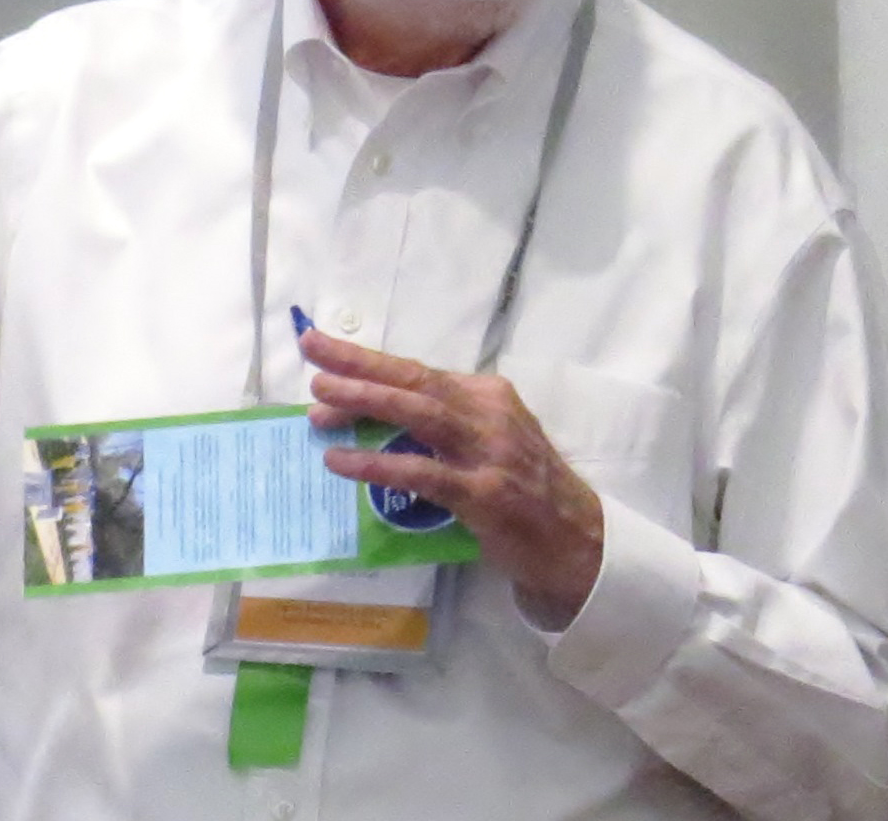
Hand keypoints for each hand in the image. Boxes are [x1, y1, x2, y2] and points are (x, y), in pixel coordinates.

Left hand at [303, 327, 603, 627]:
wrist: (577, 540)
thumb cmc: (525, 490)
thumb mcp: (490, 441)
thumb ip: (443, 426)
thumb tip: (369, 416)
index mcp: (487, 395)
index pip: (418, 371)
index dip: (368, 360)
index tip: (323, 348)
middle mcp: (489, 413)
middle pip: (414, 381)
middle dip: (358, 365)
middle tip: (310, 352)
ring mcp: (488, 452)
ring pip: (419, 414)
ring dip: (366, 403)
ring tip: (319, 403)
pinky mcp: (483, 493)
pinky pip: (420, 472)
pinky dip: (377, 464)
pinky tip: (340, 460)